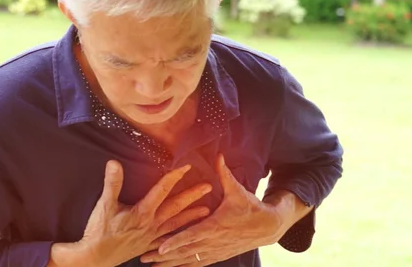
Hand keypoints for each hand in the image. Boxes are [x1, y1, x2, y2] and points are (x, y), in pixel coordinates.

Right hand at [71, 160, 212, 266]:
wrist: (95, 257)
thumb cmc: (99, 231)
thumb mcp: (104, 205)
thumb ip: (112, 183)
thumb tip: (114, 163)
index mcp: (143, 212)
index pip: (162, 190)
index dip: (175, 176)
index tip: (187, 166)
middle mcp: (151, 224)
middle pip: (176, 206)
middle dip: (192, 195)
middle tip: (208, 187)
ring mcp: (151, 236)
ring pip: (176, 224)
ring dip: (192, 216)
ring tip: (206, 210)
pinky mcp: (148, 246)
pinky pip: (169, 241)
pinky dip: (180, 238)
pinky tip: (189, 236)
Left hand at [140, 154, 284, 266]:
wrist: (267, 226)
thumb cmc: (251, 207)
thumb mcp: (237, 190)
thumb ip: (224, 174)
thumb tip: (218, 155)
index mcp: (215, 225)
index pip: (191, 235)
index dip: (175, 241)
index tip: (160, 247)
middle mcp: (214, 241)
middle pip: (185, 251)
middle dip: (164, 256)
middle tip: (144, 257)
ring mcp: (216, 250)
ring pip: (190, 260)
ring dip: (171, 264)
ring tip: (153, 266)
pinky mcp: (220, 255)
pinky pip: (200, 263)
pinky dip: (186, 266)